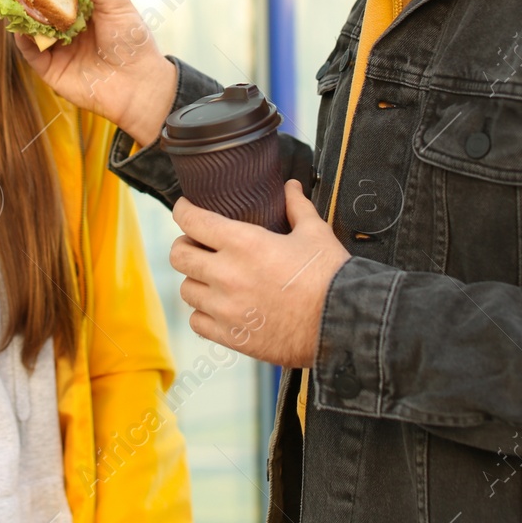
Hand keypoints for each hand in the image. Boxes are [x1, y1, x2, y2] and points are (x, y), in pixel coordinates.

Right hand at [14, 0, 177, 146]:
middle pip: (41, 6)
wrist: (138, 84)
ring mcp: (57, 46)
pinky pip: (30, 52)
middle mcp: (67, 26)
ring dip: (20, 14)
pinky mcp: (50, 68)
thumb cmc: (133, 41)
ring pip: (31, 27)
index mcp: (84, 8)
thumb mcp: (116, 2)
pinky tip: (20, 28)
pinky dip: (22, 39)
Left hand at [168, 180, 350, 367]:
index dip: (183, 211)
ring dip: (196, 281)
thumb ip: (297, 207)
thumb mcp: (315, 232)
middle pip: (179, 256)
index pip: (192, 220)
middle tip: (196, 245)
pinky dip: (203, 313)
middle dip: (184, 245)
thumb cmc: (329, 276)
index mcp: (244, 243)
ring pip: (186, 290)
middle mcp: (227, 274)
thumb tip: (291, 186)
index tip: (184, 209)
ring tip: (211, 278)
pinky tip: (218, 307)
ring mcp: (226, 308)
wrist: (343, 323)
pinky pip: (197, 322)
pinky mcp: (232, 336)